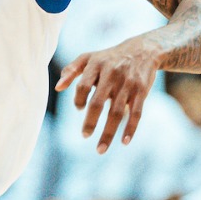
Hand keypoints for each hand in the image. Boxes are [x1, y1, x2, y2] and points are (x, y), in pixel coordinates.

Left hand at [56, 38, 161, 153]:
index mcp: (96, 65)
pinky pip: (136, 113)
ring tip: (100, 149)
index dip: (79, 100)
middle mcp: (112, 74)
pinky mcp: (141, 91)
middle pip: (98, 102)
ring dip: (108, 132)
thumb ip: (71, 70)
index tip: (79, 108)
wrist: (143, 50)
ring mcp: (128, 83)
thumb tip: (58, 88)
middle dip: (90, 121)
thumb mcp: (90, 58)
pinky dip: (130, 128)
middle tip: (84, 135)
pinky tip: (124, 142)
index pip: (83, 86)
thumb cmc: (109, 57)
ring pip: (117, 112)